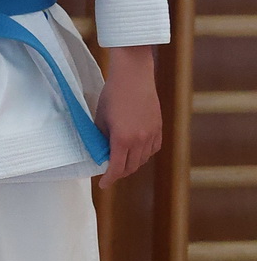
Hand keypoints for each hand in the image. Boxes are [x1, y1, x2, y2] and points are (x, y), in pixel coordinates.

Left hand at [96, 45, 161, 187]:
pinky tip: (136, 150)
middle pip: (130, 167)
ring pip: (143, 159)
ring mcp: (151, 134)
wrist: (133, 76)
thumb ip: (101, 139)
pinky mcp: (158, 127)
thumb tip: (101, 152)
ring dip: (132, 164)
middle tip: (110, 172)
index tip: (103, 184)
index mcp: (122, 139)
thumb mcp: (100, 118)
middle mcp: (139, 140)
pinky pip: (153, 148)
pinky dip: (144, 154)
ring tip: (122, 161)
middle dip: (119, 173)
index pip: (116, 168)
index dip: (109, 179)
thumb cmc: (112, 94)